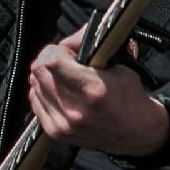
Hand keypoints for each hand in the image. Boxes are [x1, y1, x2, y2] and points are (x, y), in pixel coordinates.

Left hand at [25, 22, 169, 156]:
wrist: (135, 133)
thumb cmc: (129, 96)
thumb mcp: (119, 63)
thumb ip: (92, 44)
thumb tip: (70, 36)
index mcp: (93, 89)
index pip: (51, 60)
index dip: (57, 50)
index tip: (67, 51)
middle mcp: (75, 109)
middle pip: (38, 70)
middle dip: (49, 60)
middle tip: (65, 62)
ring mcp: (64, 124)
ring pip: (34, 85)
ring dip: (46, 76)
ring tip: (64, 78)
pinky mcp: (56, 132)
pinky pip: (35, 101)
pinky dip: (43, 92)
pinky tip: (59, 91)